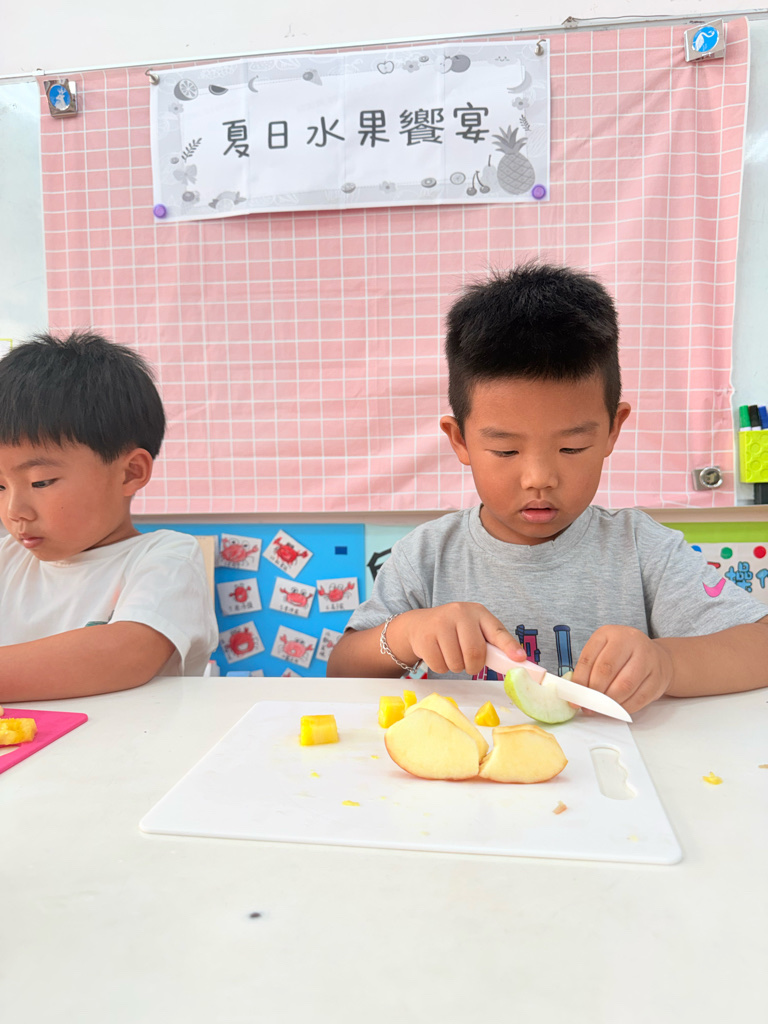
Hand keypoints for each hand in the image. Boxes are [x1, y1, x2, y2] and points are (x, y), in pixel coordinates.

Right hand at [389, 603, 524, 675]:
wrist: (419, 625)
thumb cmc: (454, 630)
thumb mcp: (474, 629)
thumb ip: (492, 644)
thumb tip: (516, 661)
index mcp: (477, 612)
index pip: (497, 630)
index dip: (509, 646)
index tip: (520, 659)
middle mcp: (459, 613)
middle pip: (475, 653)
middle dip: (474, 666)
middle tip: (469, 663)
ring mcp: (440, 624)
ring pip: (456, 663)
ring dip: (456, 667)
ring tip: (451, 654)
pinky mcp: (425, 637)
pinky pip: (440, 666)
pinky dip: (441, 667)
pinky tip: (439, 654)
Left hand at [572, 625, 673, 712]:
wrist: (656, 657)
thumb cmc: (622, 656)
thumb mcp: (603, 652)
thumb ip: (589, 669)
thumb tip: (576, 692)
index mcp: (609, 633)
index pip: (589, 658)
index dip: (579, 681)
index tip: (573, 698)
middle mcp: (630, 641)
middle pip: (606, 670)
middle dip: (594, 692)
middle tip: (588, 705)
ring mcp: (647, 658)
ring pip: (624, 686)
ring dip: (609, 702)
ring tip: (601, 708)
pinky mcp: (658, 677)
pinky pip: (639, 698)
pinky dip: (624, 707)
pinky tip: (617, 709)